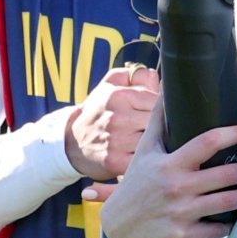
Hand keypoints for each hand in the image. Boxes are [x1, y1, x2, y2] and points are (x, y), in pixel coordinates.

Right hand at [65, 66, 161, 181]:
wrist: (72, 142)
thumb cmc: (98, 111)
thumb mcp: (110, 85)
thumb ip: (136, 75)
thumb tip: (157, 77)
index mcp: (118, 96)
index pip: (157, 101)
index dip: (164, 109)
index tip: (163, 114)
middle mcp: (116, 118)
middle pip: (157, 122)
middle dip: (163, 127)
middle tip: (162, 130)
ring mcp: (116, 141)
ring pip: (153, 142)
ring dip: (158, 143)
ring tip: (156, 143)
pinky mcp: (116, 162)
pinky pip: (144, 159)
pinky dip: (148, 159)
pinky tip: (147, 156)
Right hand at [94, 101, 236, 237]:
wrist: (117, 226)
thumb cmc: (136, 184)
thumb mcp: (144, 151)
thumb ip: (159, 120)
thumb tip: (167, 88)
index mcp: (169, 163)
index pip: (207, 142)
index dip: (234, 134)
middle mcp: (177, 187)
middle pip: (226, 174)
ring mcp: (181, 213)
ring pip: (228, 202)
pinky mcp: (184, 236)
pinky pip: (219, 229)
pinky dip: (232, 222)